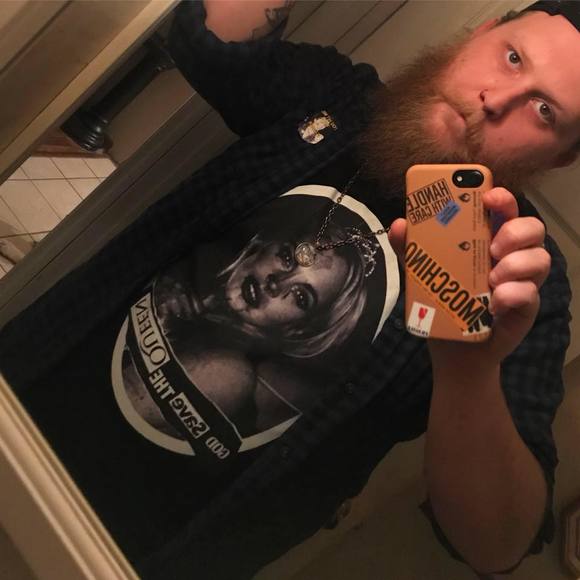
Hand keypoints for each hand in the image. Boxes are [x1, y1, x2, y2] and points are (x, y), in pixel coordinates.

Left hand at [388, 187, 549, 369]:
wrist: (452, 347)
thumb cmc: (443, 302)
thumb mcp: (421, 273)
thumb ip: (410, 249)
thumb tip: (399, 224)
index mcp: (487, 239)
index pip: (503, 210)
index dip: (502, 198)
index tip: (488, 196)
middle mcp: (510, 255)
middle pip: (532, 227)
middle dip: (515, 231)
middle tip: (491, 248)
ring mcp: (521, 280)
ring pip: (540, 258)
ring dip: (517, 263)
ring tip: (492, 278)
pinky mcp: (525, 306)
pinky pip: (532, 293)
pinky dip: (514, 294)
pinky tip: (495, 302)